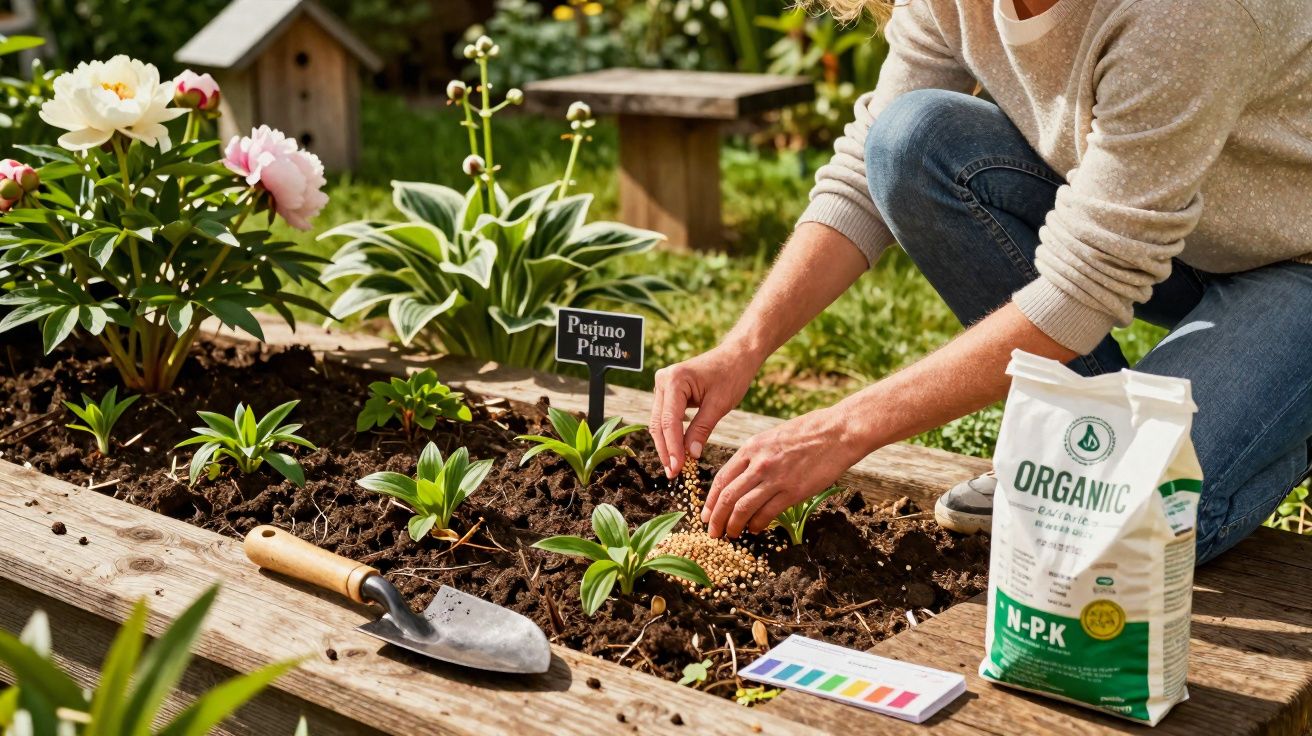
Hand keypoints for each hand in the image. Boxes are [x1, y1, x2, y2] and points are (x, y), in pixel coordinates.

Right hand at [650, 344, 758, 478]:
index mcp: (674, 380)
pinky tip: (677, 452)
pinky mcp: (668, 391)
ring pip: (659, 422)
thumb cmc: (731, 375)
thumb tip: (690, 456)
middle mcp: (663, 380)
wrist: (736, 356)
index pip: (669, 422)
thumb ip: (702, 430)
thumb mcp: (719, 405)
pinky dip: (671, 434)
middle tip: (673, 474)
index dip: (672, 448)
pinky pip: (665, 417)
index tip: (677, 469)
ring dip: (666, 445)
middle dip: (666, 450)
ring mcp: (663, 385)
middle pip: (659, 423)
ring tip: (674, 468)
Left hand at [702, 406, 863, 538]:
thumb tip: (741, 478)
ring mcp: (775, 478)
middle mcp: (758, 463)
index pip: (721, 479)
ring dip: (733, 525)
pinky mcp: (793, 491)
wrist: (838, 432)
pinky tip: (754, 529)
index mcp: (750, 448)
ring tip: (732, 534)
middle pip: (727, 496)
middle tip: (713, 532)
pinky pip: (767, 513)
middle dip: (716, 518)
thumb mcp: (772, 437)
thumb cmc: (808, 432)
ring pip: (742, 508)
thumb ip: (754, 456)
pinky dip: (756, 524)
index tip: (707, 514)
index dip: (711, 501)